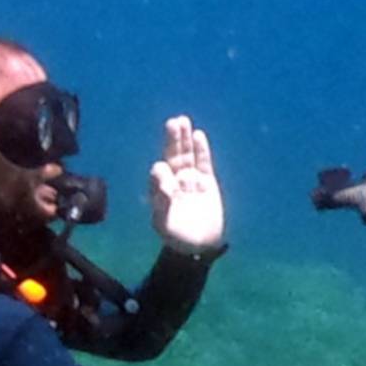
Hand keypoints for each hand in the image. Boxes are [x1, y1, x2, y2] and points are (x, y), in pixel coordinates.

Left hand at [147, 114, 224, 252]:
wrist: (198, 245)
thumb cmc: (176, 237)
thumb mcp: (164, 224)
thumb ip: (161, 203)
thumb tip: (162, 181)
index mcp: (159, 190)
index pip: (158, 174)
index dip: (161, 171)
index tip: (162, 170)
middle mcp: (173, 181)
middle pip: (172, 156)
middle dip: (172, 141)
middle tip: (172, 123)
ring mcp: (190, 179)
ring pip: (186, 155)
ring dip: (184, 139)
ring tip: (182, 121)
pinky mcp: (206, 181)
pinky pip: (203, 162)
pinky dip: (201, 149)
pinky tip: (198, 135)